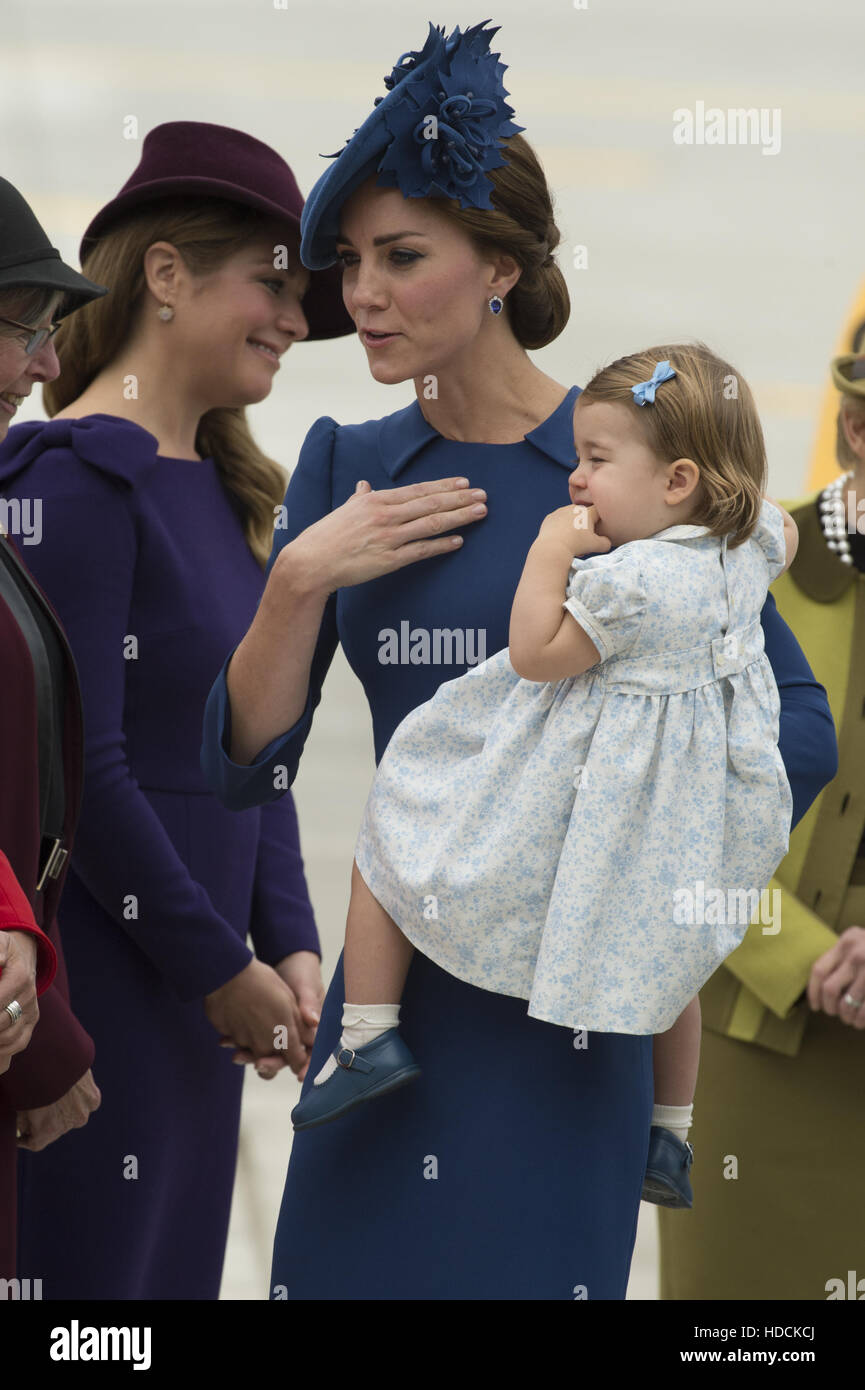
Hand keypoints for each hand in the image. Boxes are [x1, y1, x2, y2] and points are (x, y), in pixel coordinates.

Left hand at [0, 930, 38, 1072]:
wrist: (24, 954)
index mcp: (20, 976)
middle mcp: (29, 996)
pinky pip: (18, 1043)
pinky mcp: (32, 1021)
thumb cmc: (4, 950)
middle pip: (1, 1022)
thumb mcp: (0, 942)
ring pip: (8, 1037)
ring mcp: (32, 1010)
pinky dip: (2, 1049)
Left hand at [17, 1069, 100, 1150]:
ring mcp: (83, 1112)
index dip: (24, 1138)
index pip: (35, 1143)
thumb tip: (24, 1128)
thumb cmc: (31, 1078)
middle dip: (47, 1121)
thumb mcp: (19, 1103)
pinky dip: (79, 1097)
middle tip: (38, 1106)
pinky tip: (69, 1085)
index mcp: (48, 1130)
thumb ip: (24, 1121)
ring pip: (72, 1115)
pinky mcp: (94, 1099)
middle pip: (55, 1128)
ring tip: (54, 1091)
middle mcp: (68, 1125)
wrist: (55, 1053)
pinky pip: (85, 1103)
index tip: (19, 1132)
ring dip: (65, 1109)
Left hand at [221, 952, 324, 1081]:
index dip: (306, 1065)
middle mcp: (293, 1035)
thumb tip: (315, 1021)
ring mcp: (275, 1033)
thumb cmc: (301, 973)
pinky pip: (248, 1042)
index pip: (310, 1052)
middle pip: (284, 1058)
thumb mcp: (306, 986)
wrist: (280, 962)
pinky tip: (224, 1041)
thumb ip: (309, 1003)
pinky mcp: (258, 1028)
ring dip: (250, 1056)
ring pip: (263, 1053)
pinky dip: (237, 1043)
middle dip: (271, 1063)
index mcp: (311, 1029)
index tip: (298, 1075)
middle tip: (259, 1064)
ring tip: (236, 1055)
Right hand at [277, 476, 487, 593]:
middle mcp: (385, 515)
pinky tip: (459, 541)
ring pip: (431, 524)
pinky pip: (421, 550)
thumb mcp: (344, 509)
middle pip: (430, 503)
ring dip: (458, 517)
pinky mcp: (389, 560)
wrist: (311, 562)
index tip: (464, 483)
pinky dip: (441, 545)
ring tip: (479, 513)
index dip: (444, 486)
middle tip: (483, 495)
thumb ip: (359, 497)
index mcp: (376, 500)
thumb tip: (364, 485)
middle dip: (460, 498)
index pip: (418, 490)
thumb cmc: (326, 536)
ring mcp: (388, 537)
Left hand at [537, 503, 610, 559]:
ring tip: (571, 541)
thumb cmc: (577, 545)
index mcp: (586, 511)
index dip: (599, 521)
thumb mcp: (597, 546)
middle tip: (583, 540)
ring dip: (572, 527)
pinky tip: (561, 539)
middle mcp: (573, 508)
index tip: (596, 531)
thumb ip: (606, 543)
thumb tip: (606, 541)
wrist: (553, 547)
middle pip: (583, 516)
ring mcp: (560, 511)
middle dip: (584, 526)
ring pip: (570, 518)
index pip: (598, 512)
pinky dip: (560, 529)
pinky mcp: (549, 518)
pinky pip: (558, 522)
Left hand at [807, 925, 864, 1027]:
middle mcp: (857, 953)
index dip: (813, 992)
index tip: (815, 1006)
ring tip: (851, 1020)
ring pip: (847, 1003)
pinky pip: (864, 1008)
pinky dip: (861, 1019)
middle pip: (830, 989)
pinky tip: (861, 1022)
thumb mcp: (859, 943)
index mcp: (847, 941)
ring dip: (847, 1017)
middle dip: (830, 1007)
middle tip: (835, 1013)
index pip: (819, 970)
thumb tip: (820, 988)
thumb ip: (842, 957)